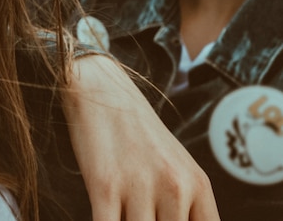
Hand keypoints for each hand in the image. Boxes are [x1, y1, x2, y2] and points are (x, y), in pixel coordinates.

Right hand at [62, 55, 219, 220]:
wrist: (99, 88)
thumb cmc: (134, 130)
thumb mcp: (175, 164)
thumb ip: (186, 205)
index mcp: (196, 183)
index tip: (161, 218)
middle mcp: (174, 186)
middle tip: (138, 210)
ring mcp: (139, 186)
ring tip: (122, 209)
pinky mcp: (104, 186)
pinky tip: (105, 214)